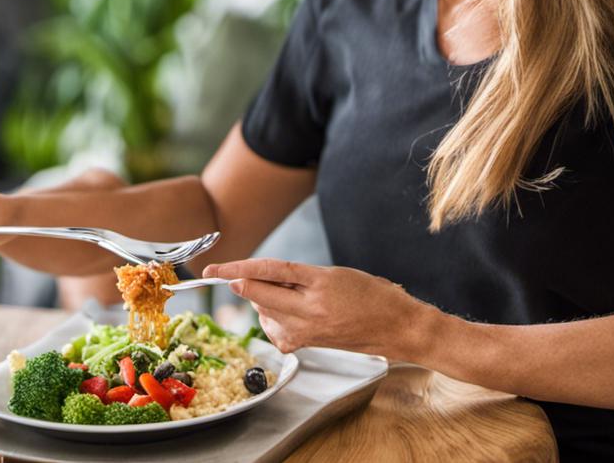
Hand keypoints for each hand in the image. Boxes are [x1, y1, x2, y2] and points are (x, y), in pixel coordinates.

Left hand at [202, 258, 440, 359]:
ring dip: (261, 300)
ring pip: (265, 312)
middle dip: (239, 283)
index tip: (215, 269)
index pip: (270, 270)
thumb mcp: (335, 274)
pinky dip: (271, 319)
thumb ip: (297, 276)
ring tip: (286, 294)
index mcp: (322, 282)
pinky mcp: (307, 344)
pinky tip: (285, 313)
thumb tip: (259, 277)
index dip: (239, 268)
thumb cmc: (372, 295)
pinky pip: (275, 330)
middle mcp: (312, 309)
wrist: (398, 327)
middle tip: (224, 275)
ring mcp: (308, 330)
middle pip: (260, 294)